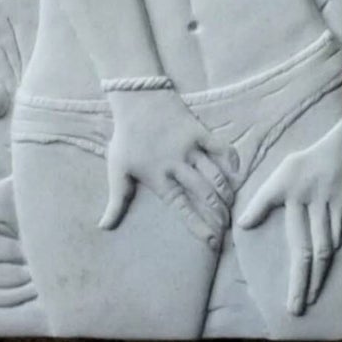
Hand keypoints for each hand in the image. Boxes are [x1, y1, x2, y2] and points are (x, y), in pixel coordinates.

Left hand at [99, 89, 238, 249]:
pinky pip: (220, 147)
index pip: (182, 207)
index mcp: (158, 177)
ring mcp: (189, 147)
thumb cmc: (126, 137)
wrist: (136, 100)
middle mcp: (176, 164)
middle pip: (204, 194)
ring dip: (226, 193)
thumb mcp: (117, 169)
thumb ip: (116, 201)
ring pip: (215, 175)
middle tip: (227, 227)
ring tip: (232, 207)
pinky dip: (231, 160)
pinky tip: (237, 173)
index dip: (198, 225)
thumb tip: (104, 227)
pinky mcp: (198, 130)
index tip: (212, 242)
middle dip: (219, 214)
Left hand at [238, 116, 341, 315]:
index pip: (284, 227)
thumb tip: (242, 224)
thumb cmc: (303, 164)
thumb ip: (262, 201)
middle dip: (303, 281)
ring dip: (319, 275)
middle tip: (296, 307)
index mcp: (291, 194)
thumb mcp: (278, 175)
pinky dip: (334, 257)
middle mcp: (313, 205)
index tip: (274, 275)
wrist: (340, 150)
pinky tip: (326, 273)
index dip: (274, 243)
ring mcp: (333, 209)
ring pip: (327, 249)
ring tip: (310, 296)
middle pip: (310, 250)